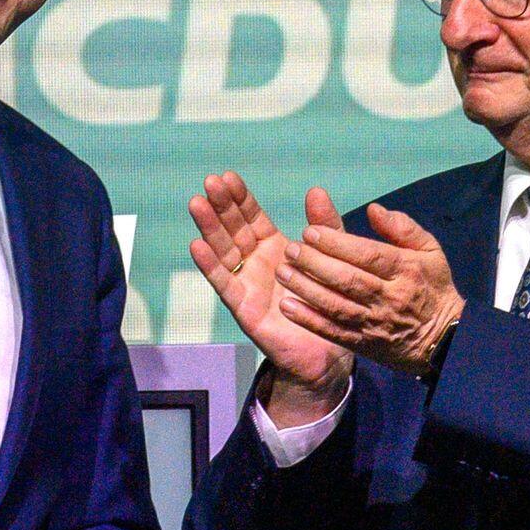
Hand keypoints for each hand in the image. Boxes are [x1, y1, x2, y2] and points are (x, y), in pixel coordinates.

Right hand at [189, 172, 353, 422]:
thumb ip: (324, 228)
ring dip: (209, 228)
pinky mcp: (244, 308)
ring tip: (197, 204)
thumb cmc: (329, 305)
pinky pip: (224, 284)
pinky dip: (210, 266)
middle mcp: (256, 264)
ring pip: (223, 252)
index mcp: (275, 249)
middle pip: (233, 230)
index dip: (240, 199)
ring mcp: (247, 285)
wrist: (328, 352)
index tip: (227, 177)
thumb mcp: (332, 258)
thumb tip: (317, 190)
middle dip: (221, 206)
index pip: (252, 218)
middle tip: (210, 182)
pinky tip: (196, 246)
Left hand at [275, 202, 465, 377]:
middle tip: (291, 249)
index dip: (337, 243)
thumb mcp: (430, 251)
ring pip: (336, 305)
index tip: (310, 231)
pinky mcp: (363, 343)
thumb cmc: (431, 286)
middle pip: (348, 279)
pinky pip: (333, 331)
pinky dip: (309, 320)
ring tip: (283, 272)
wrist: (443, 340)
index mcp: (406, 270)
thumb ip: (402, 228)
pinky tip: (287, 306)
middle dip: (315, 263)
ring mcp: (374, 323)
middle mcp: (389, 297)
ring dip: (306, 289)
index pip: (368, 255)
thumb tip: (374, 209)